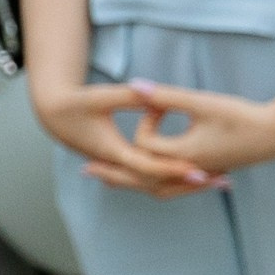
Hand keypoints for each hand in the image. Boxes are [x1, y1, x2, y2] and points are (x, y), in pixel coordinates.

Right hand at [34, 76, 237, 198]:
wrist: (53, 116)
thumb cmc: (74, 104)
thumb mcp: (102, 96)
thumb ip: (128, 96)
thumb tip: (151, 91)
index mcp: (113, 151)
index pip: (149, 166)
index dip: (175, 169)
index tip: (201, 170)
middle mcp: (119, 164)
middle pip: (157, 182)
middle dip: (188, 182)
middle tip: (220, 181)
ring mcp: (120, 166)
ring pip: (155, 183)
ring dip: (184, 183)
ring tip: (217, 178)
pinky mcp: (123, 163)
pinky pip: (152, 176)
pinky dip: (173, 175)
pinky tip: (194, 170)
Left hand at [108, 77, 274, 183]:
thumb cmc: (243, 116)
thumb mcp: (202, 102)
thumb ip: (166, 96)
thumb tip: (133, 86)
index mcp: (183, 155)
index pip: (147, 145)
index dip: (146, 120)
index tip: (158, 101)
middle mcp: (187, 171)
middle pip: (140, 177)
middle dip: (114, 173)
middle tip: (86, 170)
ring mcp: (198, 176)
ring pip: (158, 187)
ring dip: (134, 182)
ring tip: (111, 179)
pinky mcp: (207, 174)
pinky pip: (175, 187)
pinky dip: (157, 184)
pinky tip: (152, 179)